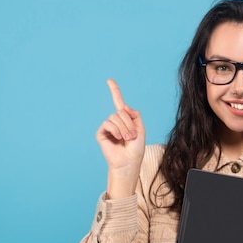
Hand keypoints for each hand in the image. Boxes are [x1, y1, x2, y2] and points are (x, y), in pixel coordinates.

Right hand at [95, 79, 144, 197]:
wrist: (128, 162)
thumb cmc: (135, 149)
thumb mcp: (141, 130)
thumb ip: (135, 115)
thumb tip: (124, 106)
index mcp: (125, 119)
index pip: (119, 103)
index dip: (115, 91)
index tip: (109, 80)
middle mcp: (116, 121)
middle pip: (121, 111)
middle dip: (129, 123)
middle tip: (131, 136)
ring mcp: (108, 126)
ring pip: (115, 117)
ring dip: (124, 128)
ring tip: (126, 139)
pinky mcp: (101, 132)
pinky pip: (108, 123)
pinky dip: (115, 130)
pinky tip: (118, 139)